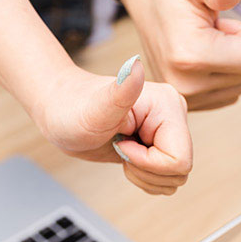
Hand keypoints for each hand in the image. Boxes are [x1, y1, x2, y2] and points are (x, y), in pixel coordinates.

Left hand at [32, 55, 191, 194]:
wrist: (61, 112)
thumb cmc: (72, 110)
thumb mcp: (96, 108)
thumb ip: (121, 90)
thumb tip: (133, 64)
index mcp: (168, 105)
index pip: (179, 161)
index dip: (146, 162)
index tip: (120, 143)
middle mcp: (174, 115)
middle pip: (178, 172)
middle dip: (144, 170)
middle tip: (119, 147)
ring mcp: (168, 130)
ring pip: (174, 178)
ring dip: (143, 174)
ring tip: (121, 149)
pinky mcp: (159, 142)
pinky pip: (164, 177)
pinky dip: (143, 175)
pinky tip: (125, 154)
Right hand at [112, 0, 240, 109]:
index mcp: (189, 57)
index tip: (216, 23)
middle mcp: (183, 86)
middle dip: (237, 49)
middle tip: (206, 31)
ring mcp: (182, 97)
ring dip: (229, 61)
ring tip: (200, 41)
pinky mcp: (185, 101)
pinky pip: (229, 94)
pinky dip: (221, 74)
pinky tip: (197, 56)